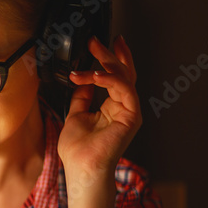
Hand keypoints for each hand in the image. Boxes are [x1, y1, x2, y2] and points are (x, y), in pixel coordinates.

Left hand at [59, 36, 140, 185]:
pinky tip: (95, 75)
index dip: (108, 59)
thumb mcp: (75, 115)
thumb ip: (81, 97)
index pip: (114, 77)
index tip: (96, 44)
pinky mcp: (131, 116)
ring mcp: (129, 111)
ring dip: (106, 63)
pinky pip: (125, 90)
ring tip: (91, 53)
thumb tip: (82, 80)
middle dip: (108, 54)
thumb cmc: (78, 150)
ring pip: (124, 77)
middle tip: (95, 40)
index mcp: (112, 107)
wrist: (81, 168)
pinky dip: (110, 80)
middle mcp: (123, 107)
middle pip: (122, 73)